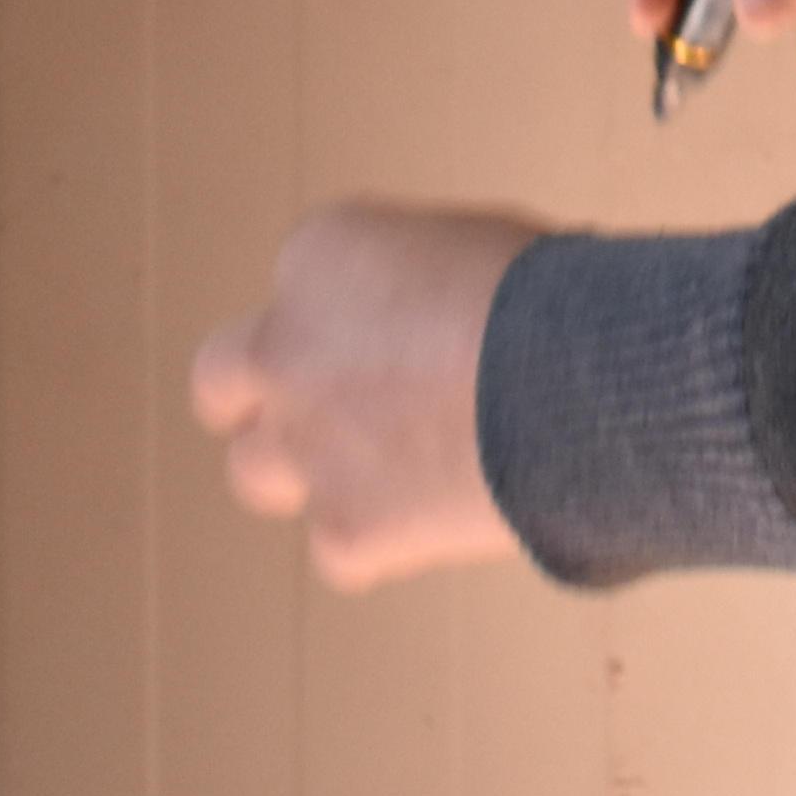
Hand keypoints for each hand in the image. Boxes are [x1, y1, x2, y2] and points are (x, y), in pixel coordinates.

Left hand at [188, 202, 540, 588]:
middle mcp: (284, 349)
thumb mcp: (471, 246)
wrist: (575, 383)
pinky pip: (339, 548)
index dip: (346, 320)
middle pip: (220, 381)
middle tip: (324, 408)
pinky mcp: (343, 531)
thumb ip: (417, 285)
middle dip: (260, 396)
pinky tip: (444, 516)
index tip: (400, 336)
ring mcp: (305, 446)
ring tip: (389, 472)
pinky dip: (382, 539)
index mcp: (321, 253)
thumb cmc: (553, 297)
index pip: (301, 290)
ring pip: (254, 473)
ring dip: (307, 472)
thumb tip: (435, 323)